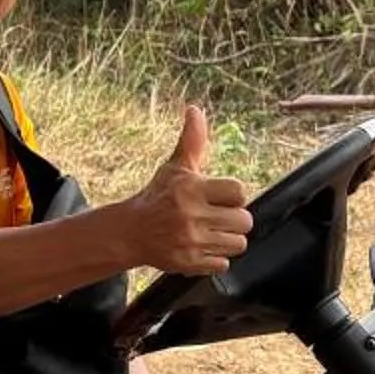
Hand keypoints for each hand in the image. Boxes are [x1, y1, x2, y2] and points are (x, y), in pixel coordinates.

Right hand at [120, 107, 250, 274]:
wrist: (130, 232)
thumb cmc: (158, 196)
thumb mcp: (175, 167)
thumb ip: (193, 141)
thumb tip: (194, 110)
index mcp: (191, 189)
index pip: (239, 192)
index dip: (232, 195)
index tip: (220, 197)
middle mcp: (191, 215)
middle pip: (244, 221)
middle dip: (233, 219)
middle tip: (217, 216)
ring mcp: (191, 242)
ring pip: (238, 243)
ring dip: (227, 239)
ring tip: (211, 232)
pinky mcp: (190, 263)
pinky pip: (223, 263)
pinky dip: (215, 258)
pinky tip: (201, 247)